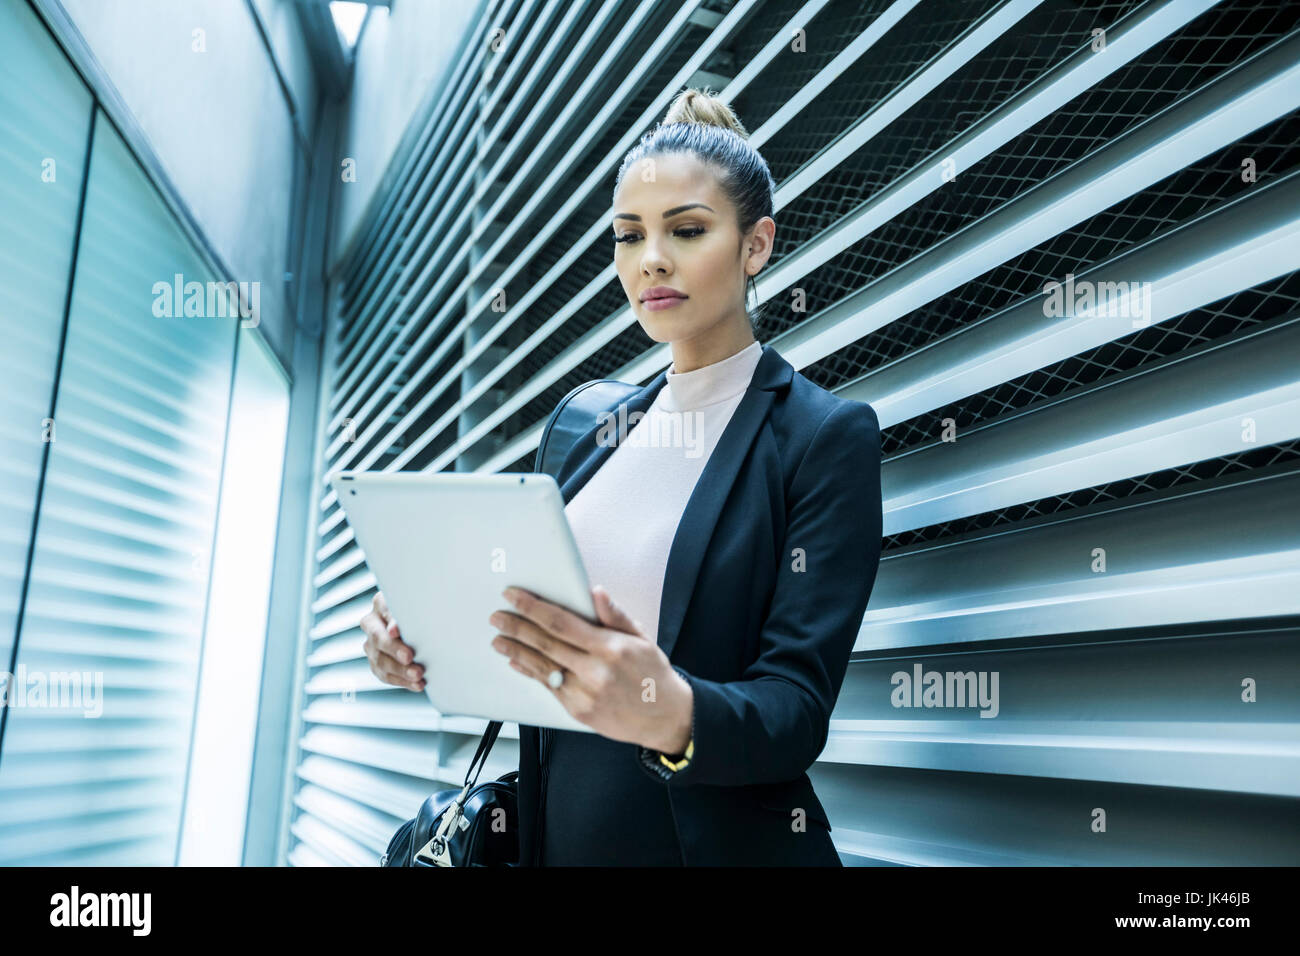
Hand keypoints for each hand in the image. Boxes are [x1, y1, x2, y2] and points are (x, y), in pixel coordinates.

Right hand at [361, 590, 424, 691]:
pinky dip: (402, 681)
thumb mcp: (422, 606)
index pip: (383, 608)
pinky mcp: (376, 662)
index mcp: (381, 603)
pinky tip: (416, 684)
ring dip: (400, 670)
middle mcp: (372, 623)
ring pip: (380, 660)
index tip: (396, 631)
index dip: (390, 621)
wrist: (421, 627)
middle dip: (394, 649)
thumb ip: (417, 611)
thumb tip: (404, 626)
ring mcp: (371, 644)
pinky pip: (385, 675)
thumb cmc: (423, 613)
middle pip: (378, 637)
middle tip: (409, 657)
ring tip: (418, 675)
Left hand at [488, 585, 692, 753]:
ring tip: (498, 638)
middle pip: (546, 644)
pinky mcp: (579, 711)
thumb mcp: (641, 638)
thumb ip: (615, 615)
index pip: (562, 623)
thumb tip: (595, 592)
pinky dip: (530, 672)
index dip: (534, 608)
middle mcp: (595, 672)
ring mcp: (585, 694)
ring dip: (516, 650)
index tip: (514, 596)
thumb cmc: (654, 674)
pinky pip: (549, 687)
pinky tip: (517, 661)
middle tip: (498, 616)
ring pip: (542, 667)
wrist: (666, 718)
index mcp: (610, 648)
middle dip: (517, 627)